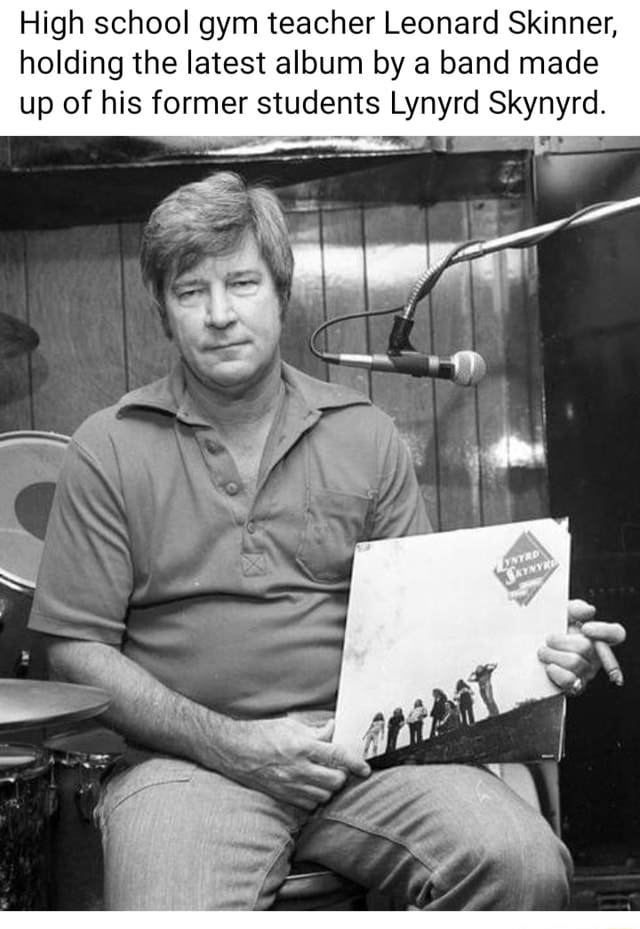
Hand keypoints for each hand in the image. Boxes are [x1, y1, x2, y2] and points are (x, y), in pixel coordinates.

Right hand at [216, 716, 369, 810]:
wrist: (233, 750)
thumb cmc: (261, 733)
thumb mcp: (290, 725)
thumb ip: (315, 731)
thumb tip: (333, 729)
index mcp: (302, 747)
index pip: (337, 756)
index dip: (355, 763)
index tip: (365, 768)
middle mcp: (298, 768)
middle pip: (335, 780)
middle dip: (342, 775)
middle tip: (339, 767)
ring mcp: (290, 785)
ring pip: (324, 795)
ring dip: (329, 787)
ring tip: (324, 776)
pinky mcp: (283, 796)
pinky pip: (309, 804)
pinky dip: (316, 797)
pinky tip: (311, 786)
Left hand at [537, 599, 625, 693]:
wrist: (531, 650)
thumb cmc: (550, 629)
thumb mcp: (561, 613)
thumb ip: (575, 607)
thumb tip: (589, 610)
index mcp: (596, 636)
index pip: (616, 634)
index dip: (604, 631)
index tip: (585, 628)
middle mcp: (596, 656)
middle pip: (587, 647)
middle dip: (561, 641)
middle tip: (548, 639)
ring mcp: (587, 672)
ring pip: (575, 663)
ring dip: (553, 655)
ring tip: (543, 652)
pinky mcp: (575, 686)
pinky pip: (569, 681)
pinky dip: (556, 672)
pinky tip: (549, 667)